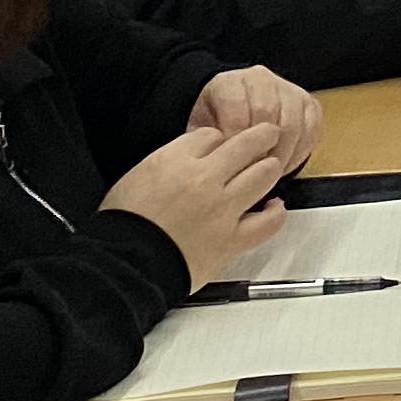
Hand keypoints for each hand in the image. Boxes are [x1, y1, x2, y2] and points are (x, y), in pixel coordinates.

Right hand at [104, 119, 295, 290]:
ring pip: (264, 175)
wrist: (124, 265)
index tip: (222, 145)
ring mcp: (222, 209)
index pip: (212, 135)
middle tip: (268, 134)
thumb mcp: (137, 176)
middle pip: (246, 145)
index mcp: (175, 161)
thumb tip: (193, 156)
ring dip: (270, 168)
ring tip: (270, 168)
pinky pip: (268, 222)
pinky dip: (276, 212)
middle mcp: (204, 179)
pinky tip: (274, 207)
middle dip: (260, 136)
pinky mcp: (232, 239)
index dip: (219, 139)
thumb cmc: (124, 225)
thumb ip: (169, 161)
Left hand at [188, 65, 323, 176]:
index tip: (232, 160)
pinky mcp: (308, 103)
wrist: (229, 107)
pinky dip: (300, 151)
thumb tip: (222, 162)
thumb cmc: (214, 123)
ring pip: (292, 121)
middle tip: (253, 173)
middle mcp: (261, 80)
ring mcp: (288, 90)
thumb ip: (208, 143)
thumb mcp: (200, 130)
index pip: (236, 105)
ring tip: (270, 173)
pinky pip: (312, 127)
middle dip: (260, 148)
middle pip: (267, 111)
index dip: (235, 136)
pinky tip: (286, 165)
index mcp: (229, 83)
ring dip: (282, 153)